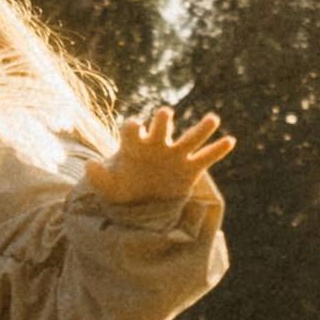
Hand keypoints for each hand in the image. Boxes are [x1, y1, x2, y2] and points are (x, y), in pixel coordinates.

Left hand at [85, 105, 234, 205]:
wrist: (140, 204)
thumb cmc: (122, 189)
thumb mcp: (107, 186)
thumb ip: (98, 176)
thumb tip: (89, 165)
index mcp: (134, 145)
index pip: (132, 129)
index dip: (133, 127)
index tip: (136, 127)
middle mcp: (156, 145)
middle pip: (161, 126)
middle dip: (163, 120)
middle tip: (165, 115)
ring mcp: (175, 155)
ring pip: (190, 138)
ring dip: (201, 128)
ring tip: (213, 119)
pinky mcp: (189, 169)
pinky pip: (206, 157)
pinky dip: (218, 149)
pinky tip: (230, 141)